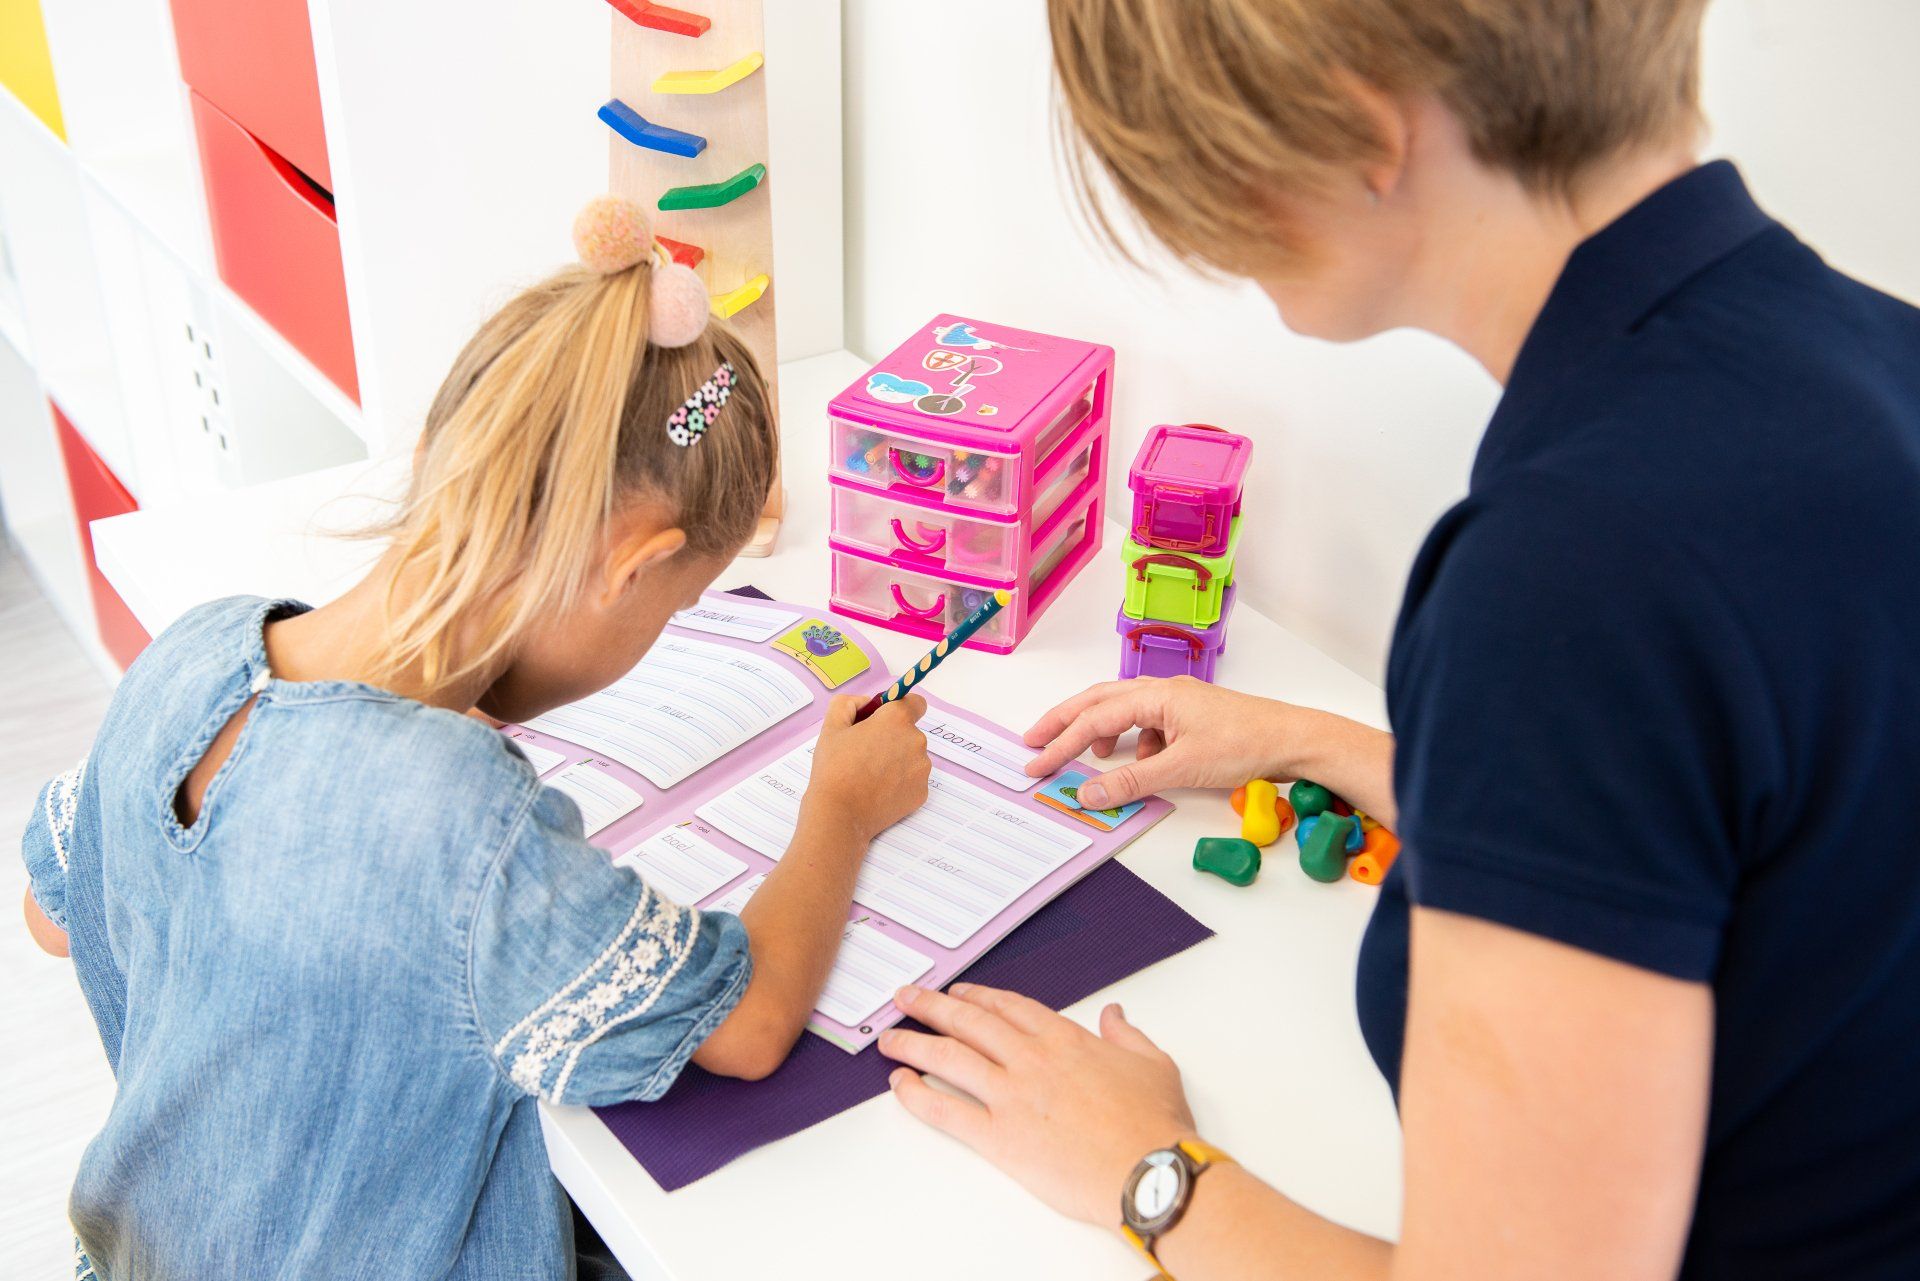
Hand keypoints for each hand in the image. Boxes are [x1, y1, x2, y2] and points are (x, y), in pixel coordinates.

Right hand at [804, 693, 930, 842]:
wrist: (839, 814)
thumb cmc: (834, 768)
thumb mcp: (832, 725)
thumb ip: (849, 703)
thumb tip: (866, 703)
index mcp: (897, 720)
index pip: (915, 703)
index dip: (899, 708)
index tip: (884, 720)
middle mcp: (916, 741)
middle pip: (910, 732)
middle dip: (893, 738)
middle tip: (866, 753)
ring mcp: (922, 769)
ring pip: (912, 757)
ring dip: (897, 760)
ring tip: (870, 775)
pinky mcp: (922, 792)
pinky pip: (913, 780)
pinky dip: (900, 782)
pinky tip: (878, 790)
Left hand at [882, 983, 1197, 1229]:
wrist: (1150, 1171)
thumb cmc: (1155, 1124)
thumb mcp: (1154, 1064)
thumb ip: (1127, 1036)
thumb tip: (1115, 1014)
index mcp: (1065, 1039)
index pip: (1008, 1007)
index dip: (977, 996)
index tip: (957, 993)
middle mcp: (1031, 1059)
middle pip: (969, 1022)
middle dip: (932, 1006)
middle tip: (906, 999)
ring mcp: (1012, 1096)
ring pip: (949, 1058)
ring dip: (914, 1044)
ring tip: (890, 1039)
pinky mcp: (1000, 1137)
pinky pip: (946, 1111)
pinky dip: (917, 1097)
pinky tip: (900, 1086)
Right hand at [1024, 677, 1320, 808]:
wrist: (1293, 741)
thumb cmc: (1247, 743)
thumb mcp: (1182, 767)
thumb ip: (1132, 781)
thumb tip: (1090, 793)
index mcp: (1155, 695)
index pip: (1094, 719)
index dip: (1061, 743)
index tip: (1037, 763)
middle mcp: (1162, 691)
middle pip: (1099, 701)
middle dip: (1064, 722)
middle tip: (1034, 741)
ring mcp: (1177, 703)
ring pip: (1122, 710)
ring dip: (1098, 730)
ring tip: (1087, 756)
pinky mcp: (1190, 718)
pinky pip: (1147, 724)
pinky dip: (1132, 742)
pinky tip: (1141, 763)